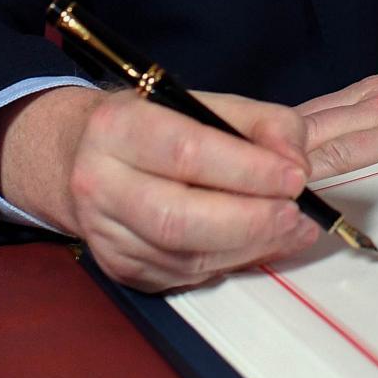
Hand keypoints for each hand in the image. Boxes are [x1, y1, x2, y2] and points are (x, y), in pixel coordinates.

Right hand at [0, 85, 320, 291]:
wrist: (81, 157)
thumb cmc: (152, 126)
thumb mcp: (201, 102)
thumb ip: (259, 122)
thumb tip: (296, 160)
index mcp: (117, 127)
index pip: (186, 152)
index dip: (248, 169)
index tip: (295, 176)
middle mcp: (100, 182)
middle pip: (180, 218)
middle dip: (251, 220)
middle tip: (297, 215)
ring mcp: (105, 233)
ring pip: (184, 256)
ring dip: (249, 247)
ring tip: (290, 230)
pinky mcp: (120, 267)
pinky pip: (184, 275)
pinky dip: (229, 262)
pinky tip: (256, 244)